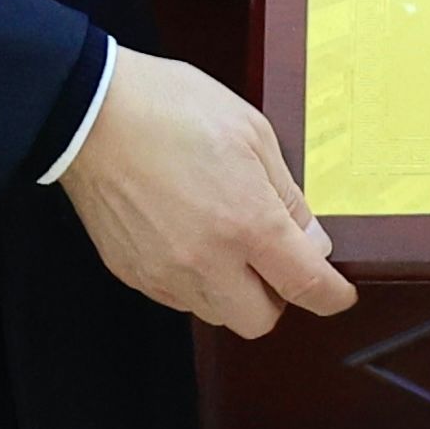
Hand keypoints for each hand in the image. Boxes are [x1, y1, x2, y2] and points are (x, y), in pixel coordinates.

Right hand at [57, 48, 356, 337]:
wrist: (91, 112)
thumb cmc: (173, 108)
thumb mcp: (252, 133)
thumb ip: (287, 196)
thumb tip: (311, 241)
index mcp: (247, 222)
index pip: (305, 285)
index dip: (332, 296)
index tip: (339, 294)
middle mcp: (207, 261)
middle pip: (260, 320)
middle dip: (276, 297)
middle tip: (273, 259)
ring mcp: (165, 272)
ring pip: (217, 313)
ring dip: (233, 291)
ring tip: (225, 242)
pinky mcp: (132, 273)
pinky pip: (178, 298)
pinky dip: (195, 282)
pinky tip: (190, 240)